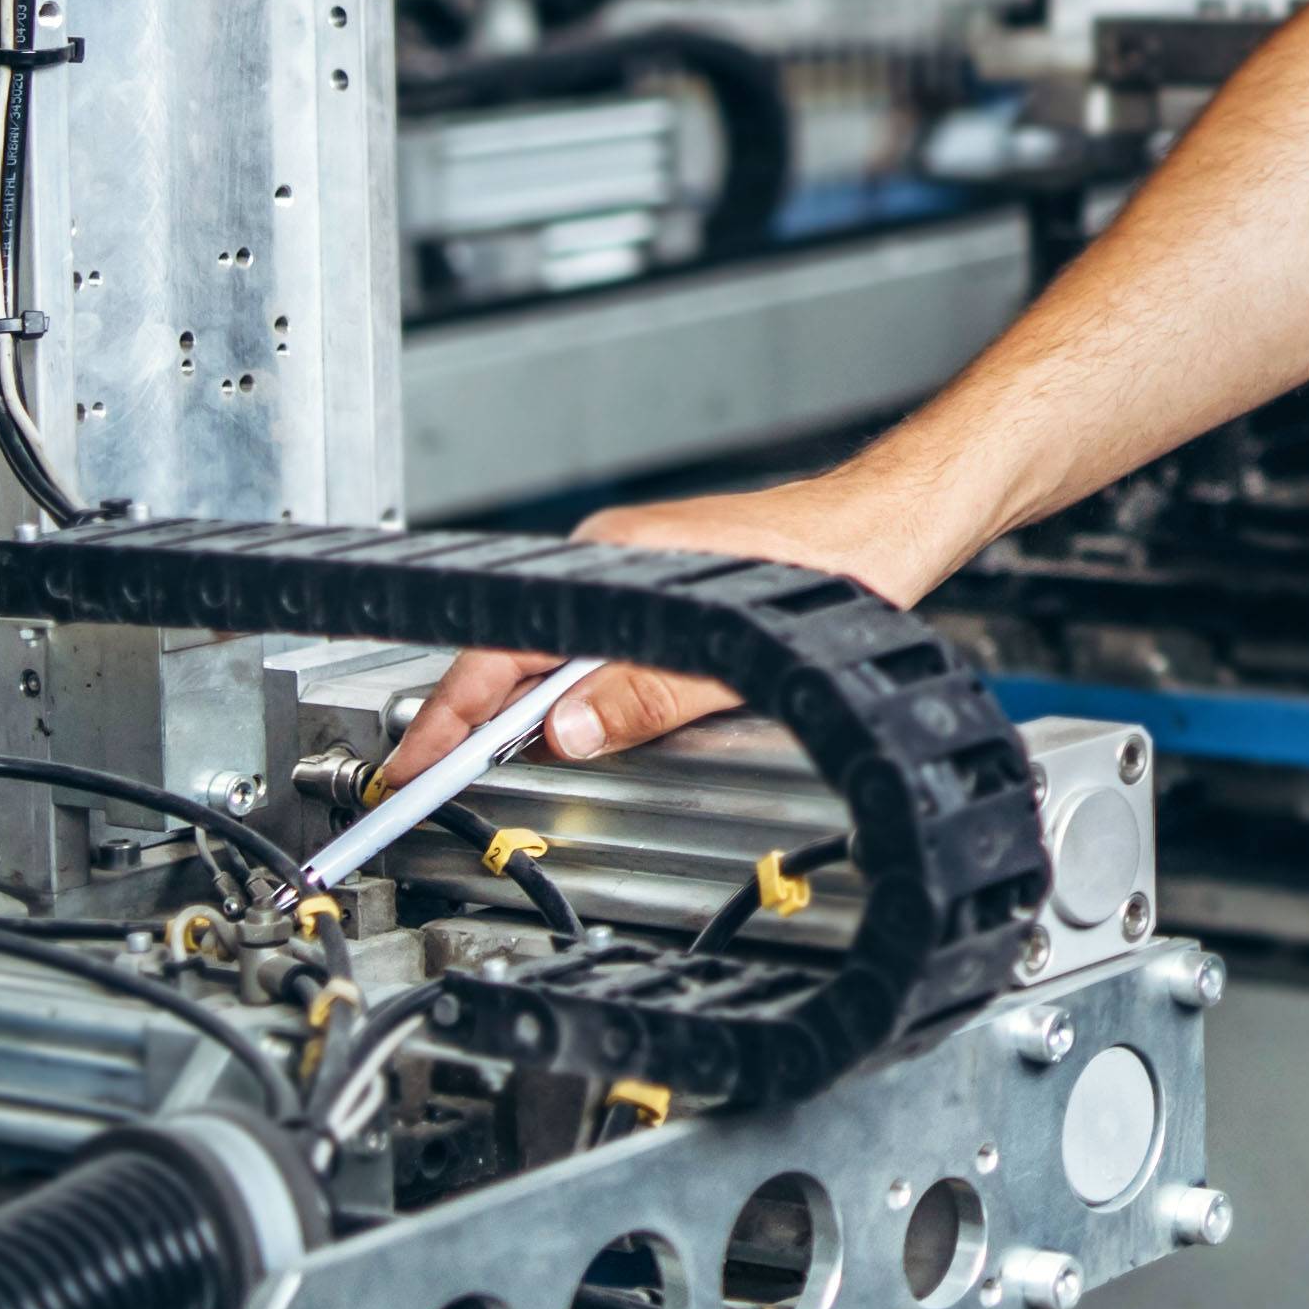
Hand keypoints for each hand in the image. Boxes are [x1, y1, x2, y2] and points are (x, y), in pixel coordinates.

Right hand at [382, 475, 950, 786]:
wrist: (893, 523)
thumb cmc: (834, 560)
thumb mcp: (737, 651)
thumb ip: (646, 694)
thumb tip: (568, 732)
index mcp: (614, 561)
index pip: (503, 646)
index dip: (452, 714)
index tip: (415, 764)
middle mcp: (615, 564)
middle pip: (519, 654)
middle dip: (472, 723)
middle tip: (426, 786)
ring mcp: (636, 579)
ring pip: (558, 657)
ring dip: (526, 715)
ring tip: (479, 770)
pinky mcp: (664, 599)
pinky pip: (597, 653)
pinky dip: (575, 697)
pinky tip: (573, 731)